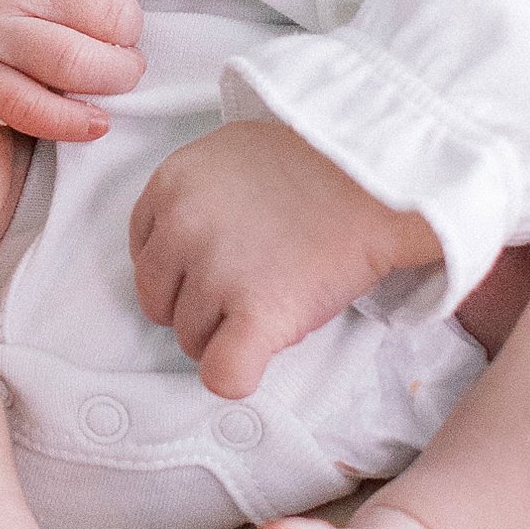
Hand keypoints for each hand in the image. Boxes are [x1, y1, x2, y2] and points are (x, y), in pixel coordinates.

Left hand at [127, 117, 438, 397]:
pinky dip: (240, 373)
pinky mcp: (258, 314)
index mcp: (171, 185)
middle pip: (160, 304)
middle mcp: (182, 228)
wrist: (384, 176)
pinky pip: (223, 375)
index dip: (184, 269)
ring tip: (278, 298)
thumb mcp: (234, 153)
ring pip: (190, 342)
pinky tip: (265, 349)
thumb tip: (187, 251)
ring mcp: (217, 273)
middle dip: (201, 307)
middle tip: (254, 286)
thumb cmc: (320, 162)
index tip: (224, 263)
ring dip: (229, 335)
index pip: (146, 255)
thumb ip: (198, 197)